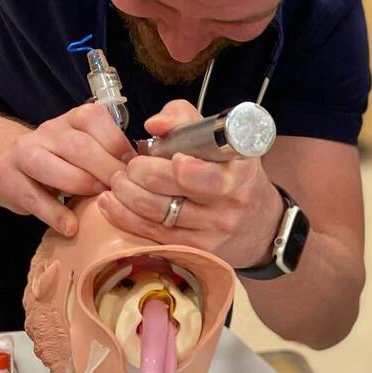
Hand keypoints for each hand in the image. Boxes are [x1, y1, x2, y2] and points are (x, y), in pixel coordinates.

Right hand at [0, 103, 135, 235]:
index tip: (135, 171)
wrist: (7, 162)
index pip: (97, 121)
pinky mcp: (7, 178)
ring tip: (99, 202)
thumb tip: (146, 171)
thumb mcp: (87, 148)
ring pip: (52, 166)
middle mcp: (48, 130)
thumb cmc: (62, 159)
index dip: (119, 148)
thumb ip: (111, 153)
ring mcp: (24, 152)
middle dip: (106, 171)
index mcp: (74, 119)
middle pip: (79, 148)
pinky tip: (71, 226)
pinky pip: (34, 198)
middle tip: (124, 192)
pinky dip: (56, 215)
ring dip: (81, 186)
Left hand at [97, 100, 282, 266]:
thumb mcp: (222, 142)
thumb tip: (154, 124)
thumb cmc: (233, 173)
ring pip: (155, 212)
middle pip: (171, 191)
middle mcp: (229, 205)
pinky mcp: (194, 251)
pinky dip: (124, 216)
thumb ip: (186, 121)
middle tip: (131, 165)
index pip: (211, 176)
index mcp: (239, 173)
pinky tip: (112, 202)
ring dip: (126, 193)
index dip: (184, 167)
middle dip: (140, 173)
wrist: (260, 224)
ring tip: (118, 180)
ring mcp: (212, 232)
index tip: (170, 157)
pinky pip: (150, 233)